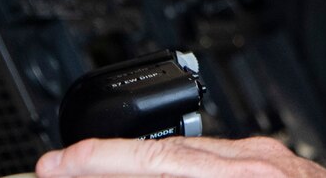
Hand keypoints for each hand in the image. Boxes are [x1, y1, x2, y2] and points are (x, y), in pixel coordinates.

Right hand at [35, 136, 325, 177]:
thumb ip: (179, 170)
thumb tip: (143, 170)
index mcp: (248, 176)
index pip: (157, 160)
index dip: (100, 161)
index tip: (57, 166)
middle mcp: (255, 161)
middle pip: (162, 151)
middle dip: (104, 159)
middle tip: (54, 167)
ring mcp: (265, 157)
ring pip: (184, 152)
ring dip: (135, 164)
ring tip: (88, 171)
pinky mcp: (270, 162)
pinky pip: (210, 158)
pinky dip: (173, 168)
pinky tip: (147, 172)